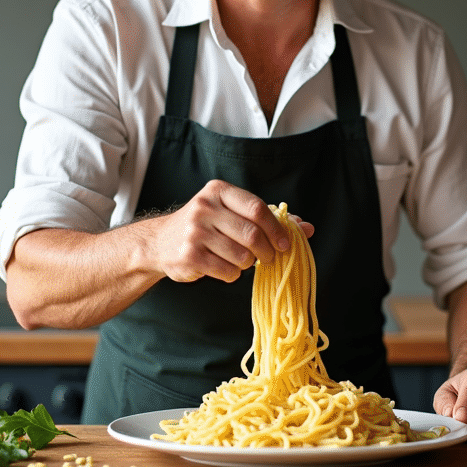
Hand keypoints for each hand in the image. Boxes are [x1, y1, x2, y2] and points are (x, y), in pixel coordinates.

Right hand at [143, 180, 312, 283]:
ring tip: (239, 260)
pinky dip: (233, 274)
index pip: (257, 208)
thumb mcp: (231, 213)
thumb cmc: (205, 226)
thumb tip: (307, 228)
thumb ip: (268, 218)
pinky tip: (224, 267)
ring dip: (247, 264)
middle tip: (269, 258)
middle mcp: (205, 208)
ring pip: (242, 256)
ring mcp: (195, 232)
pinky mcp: (190, 256)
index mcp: (219, 191)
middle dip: (267, 251)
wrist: (160, 242)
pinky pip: (227, 271)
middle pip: (252, 234)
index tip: (285, 244)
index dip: (277, 228)